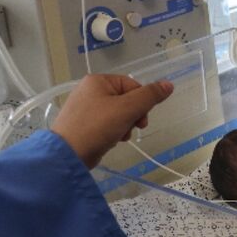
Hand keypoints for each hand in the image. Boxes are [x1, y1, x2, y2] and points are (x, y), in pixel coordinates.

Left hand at [53, 74, 173, 167]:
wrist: (68, 154)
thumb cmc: (97, 127)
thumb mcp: (128, 109)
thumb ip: (150, 96)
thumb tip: (169, 85)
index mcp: (98, 81)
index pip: (132, 85)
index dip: (142, 102)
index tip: (142, 119)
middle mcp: (89, 90)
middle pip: (126, 99)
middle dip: (133, 116)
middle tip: (134, 128)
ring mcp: (84, 108)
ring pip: (117, 113)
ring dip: (125, 125)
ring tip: (120, 137)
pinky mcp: (82, 124)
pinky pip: (106, 123)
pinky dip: (113, 131)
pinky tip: (111, 140)